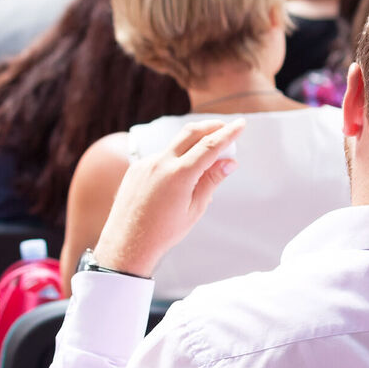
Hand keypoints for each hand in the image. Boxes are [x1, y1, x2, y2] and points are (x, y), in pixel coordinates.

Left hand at [92, 119, 243, 277]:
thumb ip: (212, 181)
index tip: (240, 124)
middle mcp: (160, 163)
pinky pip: (160, 157)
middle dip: (210, 126)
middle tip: (225, 127)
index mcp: (179, 175)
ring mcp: (145, 164)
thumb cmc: (163, 232)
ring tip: (206, 159)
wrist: (128, 243)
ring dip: (192, 144)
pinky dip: (175, 159)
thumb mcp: (195, 208)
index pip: (209, 146)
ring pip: (174, 145)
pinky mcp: (135, 168)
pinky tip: (180, 176)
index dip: (228, 133)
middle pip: (190, 132)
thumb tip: (229, 162)